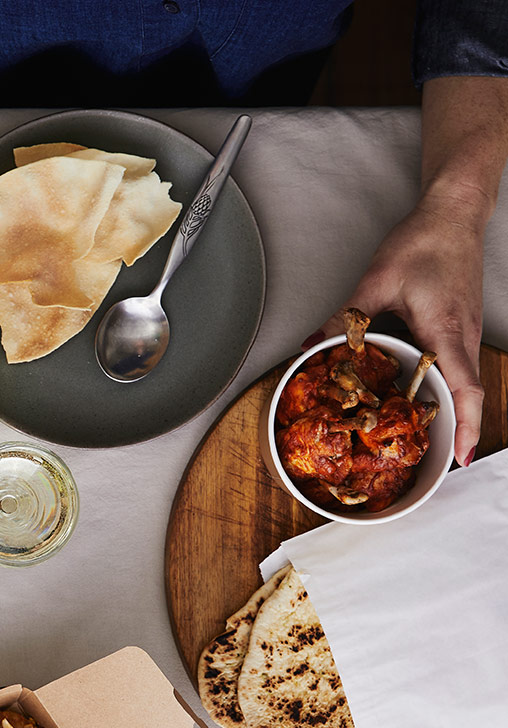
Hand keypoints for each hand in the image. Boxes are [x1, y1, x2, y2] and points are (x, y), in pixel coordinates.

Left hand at [317, 195, 485, 464]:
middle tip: (433, 460)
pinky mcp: (462, 329)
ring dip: (449, 411)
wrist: (453, 215)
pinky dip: (444, 389)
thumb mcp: (375, 283)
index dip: (465, 426)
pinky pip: (457, 368)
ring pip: (462, 383)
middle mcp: (465, 337)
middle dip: (454, 429)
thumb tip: (312, 345)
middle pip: (466, 395)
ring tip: (426, 438)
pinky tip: (421, 397)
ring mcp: (468, 334)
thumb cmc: (425, 242)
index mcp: (448, 331)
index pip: (466, 388)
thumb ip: (344, 319)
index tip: (460, 456)